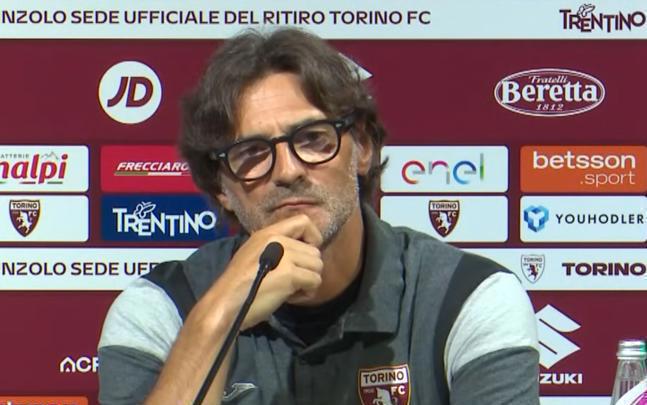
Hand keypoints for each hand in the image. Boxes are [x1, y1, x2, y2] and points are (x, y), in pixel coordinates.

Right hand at [214, 214, 323, 329]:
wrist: (226, 303)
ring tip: (289, 290)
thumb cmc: (239, 285)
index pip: (303, 221)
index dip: (312, 237)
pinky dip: (306, 293)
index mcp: (268, 233)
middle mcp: (278, 239)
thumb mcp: (255, 255)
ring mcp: (285, 256)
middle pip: (315, 251)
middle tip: (291, 282)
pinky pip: (315, 281)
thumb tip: (300, 253)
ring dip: (308, 282)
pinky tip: (289, 298)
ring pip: (318, 266)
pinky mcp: (289, 274)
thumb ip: (276, 249)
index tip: (304, 256)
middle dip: (308, 269)